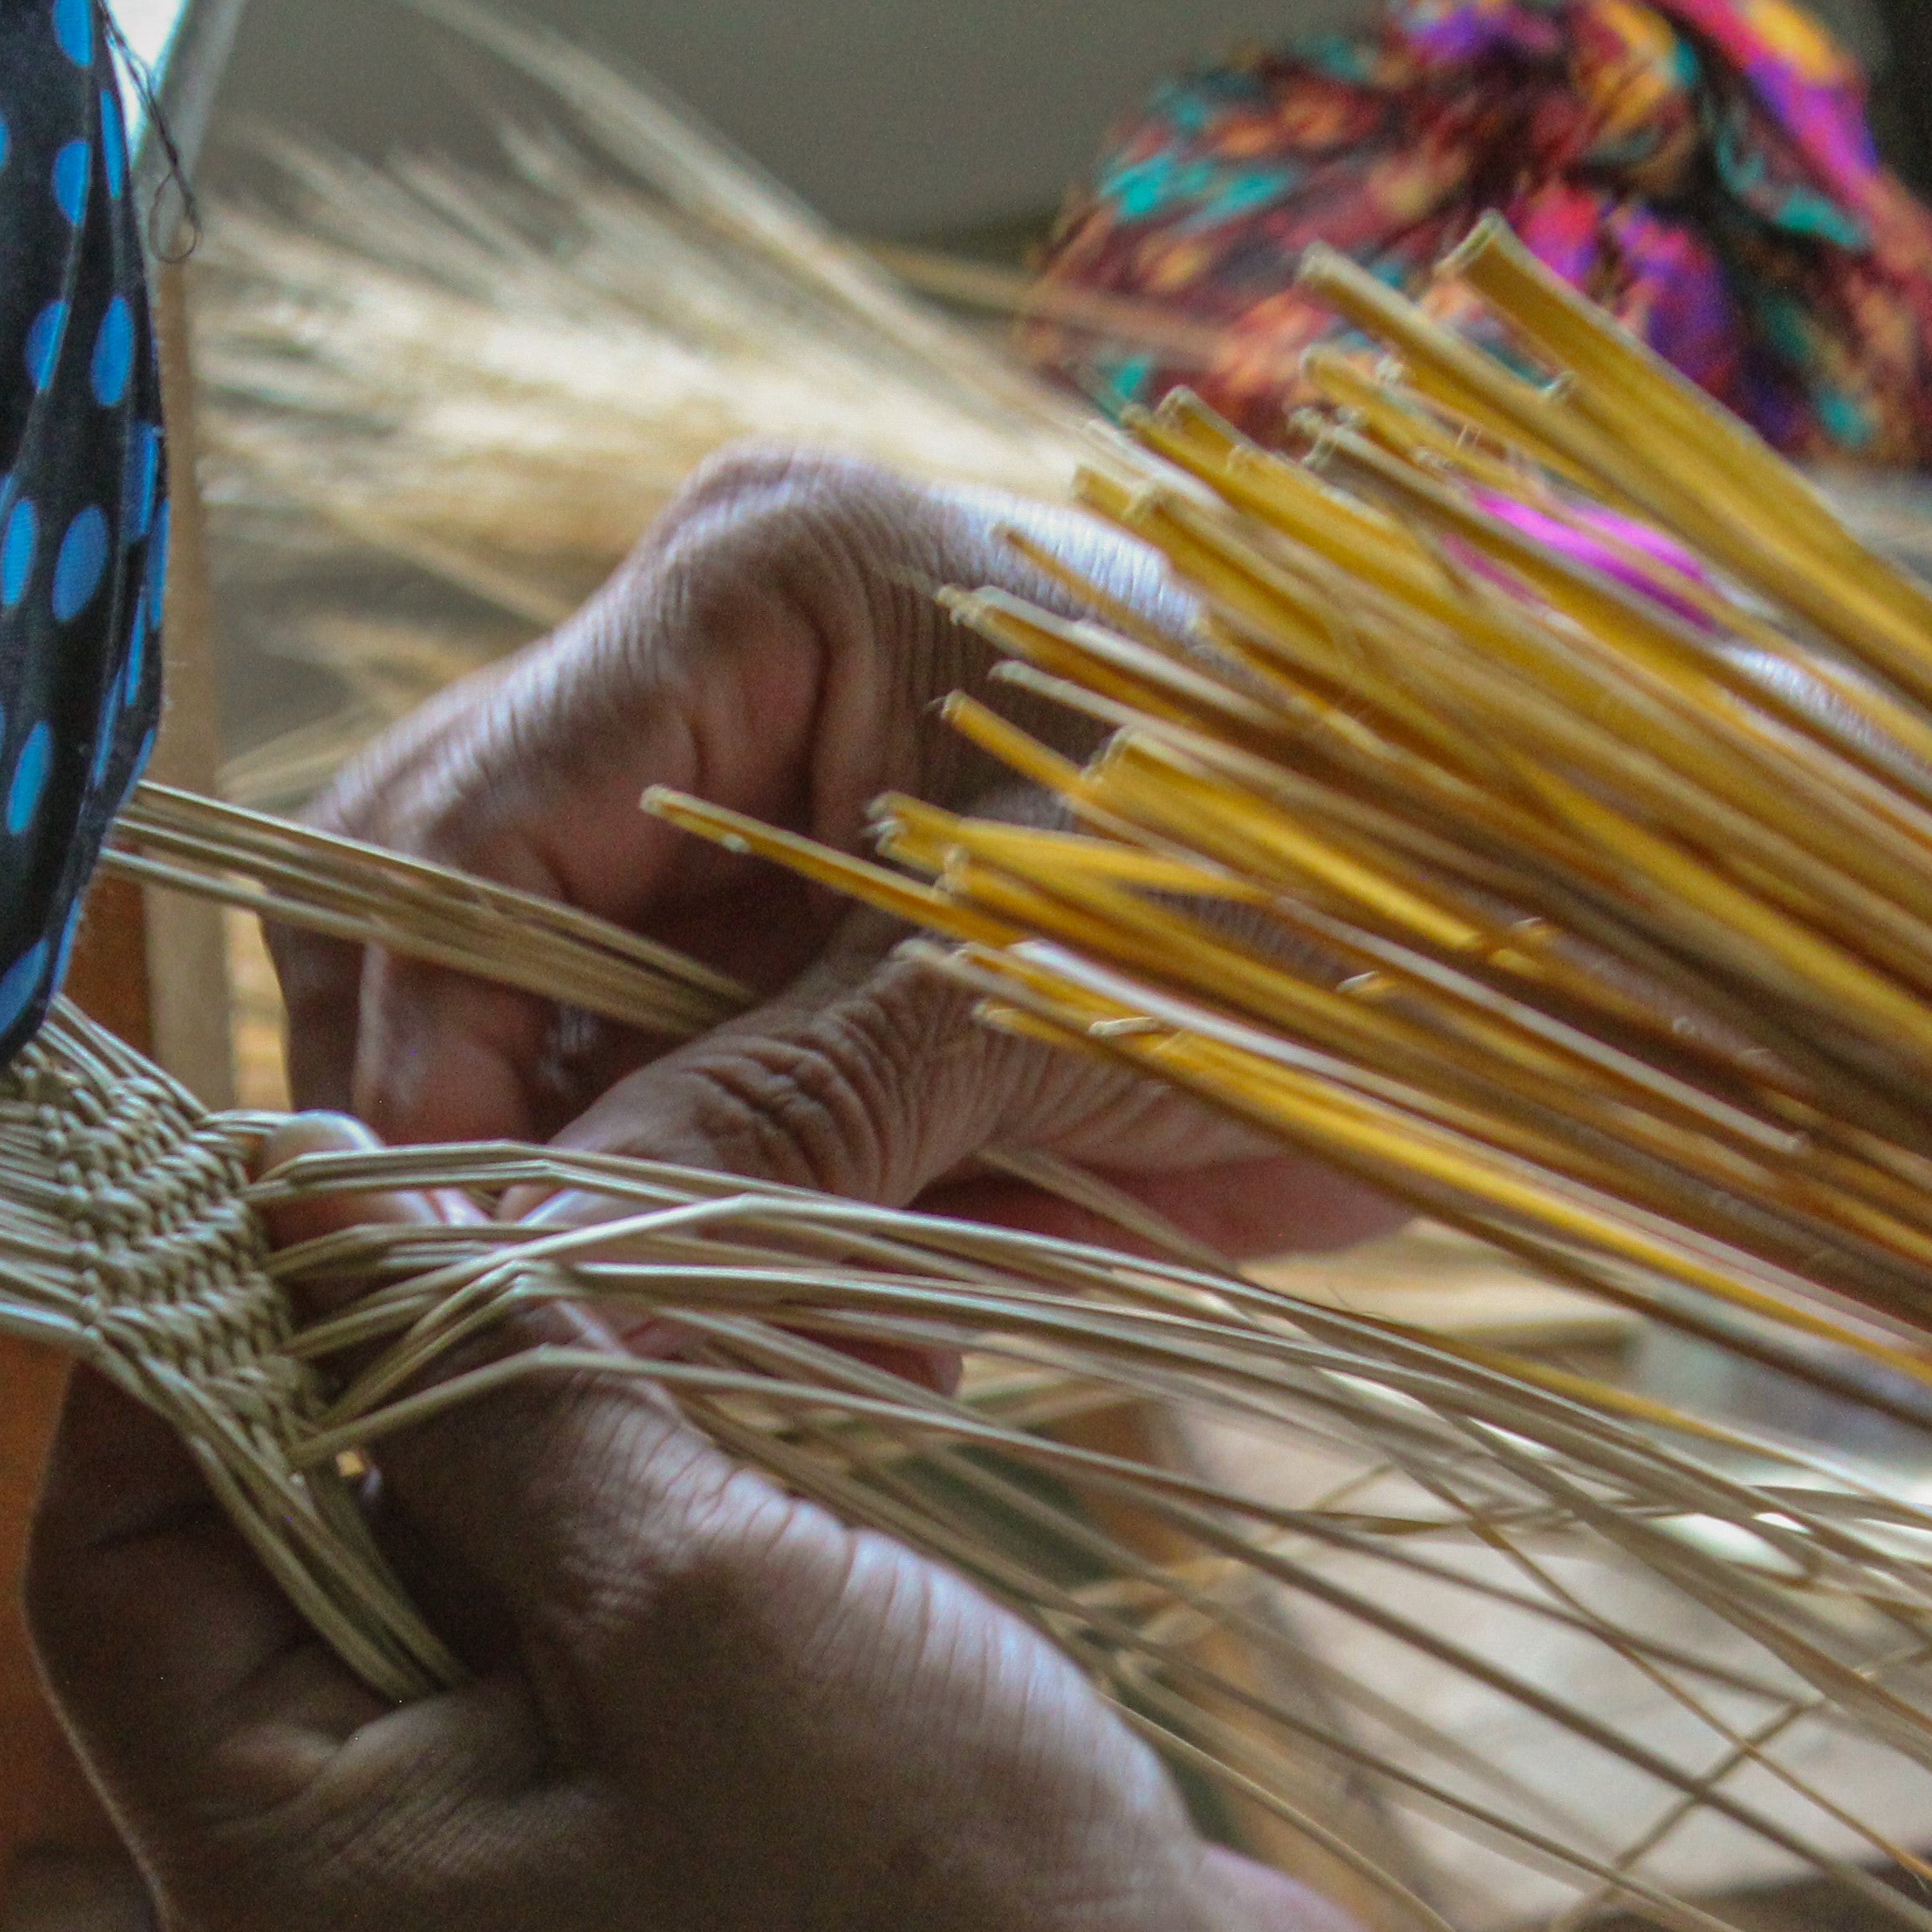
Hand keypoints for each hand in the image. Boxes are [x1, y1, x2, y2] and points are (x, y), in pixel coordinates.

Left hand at [25, 1130, 1423, 1931]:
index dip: (176, 1359)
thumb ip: (479, 1391)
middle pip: (267, 1607)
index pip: (102, 1574)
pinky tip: (762, 1532)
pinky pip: (558, 1724)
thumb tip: (314, 1218)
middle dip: (385, 1411)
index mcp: (285, 1911)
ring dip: (537, 1492)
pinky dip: (622, 1595)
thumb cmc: (946, 1927)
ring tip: (696, 1411)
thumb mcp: (691, 1600)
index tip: (297, 1186)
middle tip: (543, 1254)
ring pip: (433, 1649)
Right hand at [274, 447, 1391, 1257]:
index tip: (462, 1260)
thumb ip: (775, 1124)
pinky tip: (807, 1331)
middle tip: (563, 1319)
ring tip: (723, 1346)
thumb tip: (539, 1271)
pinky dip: (692, 1230)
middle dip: (483, 1134)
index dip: (431, 1061)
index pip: (465, 828)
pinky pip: (646, 1100)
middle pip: (433, 911)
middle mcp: (690, 673)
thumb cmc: (1308, 887)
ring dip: (587, 1201)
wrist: (1500, 941)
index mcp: (750, 586)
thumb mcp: (1028, 1007)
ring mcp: (714, 811)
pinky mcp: (765, 952)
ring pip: (517, 1025)